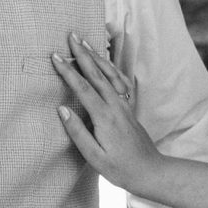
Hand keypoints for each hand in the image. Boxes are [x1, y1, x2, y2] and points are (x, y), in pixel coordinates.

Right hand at [51, 32, 162, 191]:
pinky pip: (118, 81)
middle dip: (82, 53)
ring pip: (109, 74)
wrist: (151, 171)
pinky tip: (104, 61)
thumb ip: (77, 132)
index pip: (83, 88)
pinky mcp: (128, 108)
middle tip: (71, 35)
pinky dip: (109, 67)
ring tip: (84, 42)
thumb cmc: (121, 169)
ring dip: (96, 56)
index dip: (68, 71)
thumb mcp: (94, 157)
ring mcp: (124, 105)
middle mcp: (115, 106)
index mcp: (104, 117)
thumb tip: (62, 109)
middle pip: (96, 74)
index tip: (56, 56)